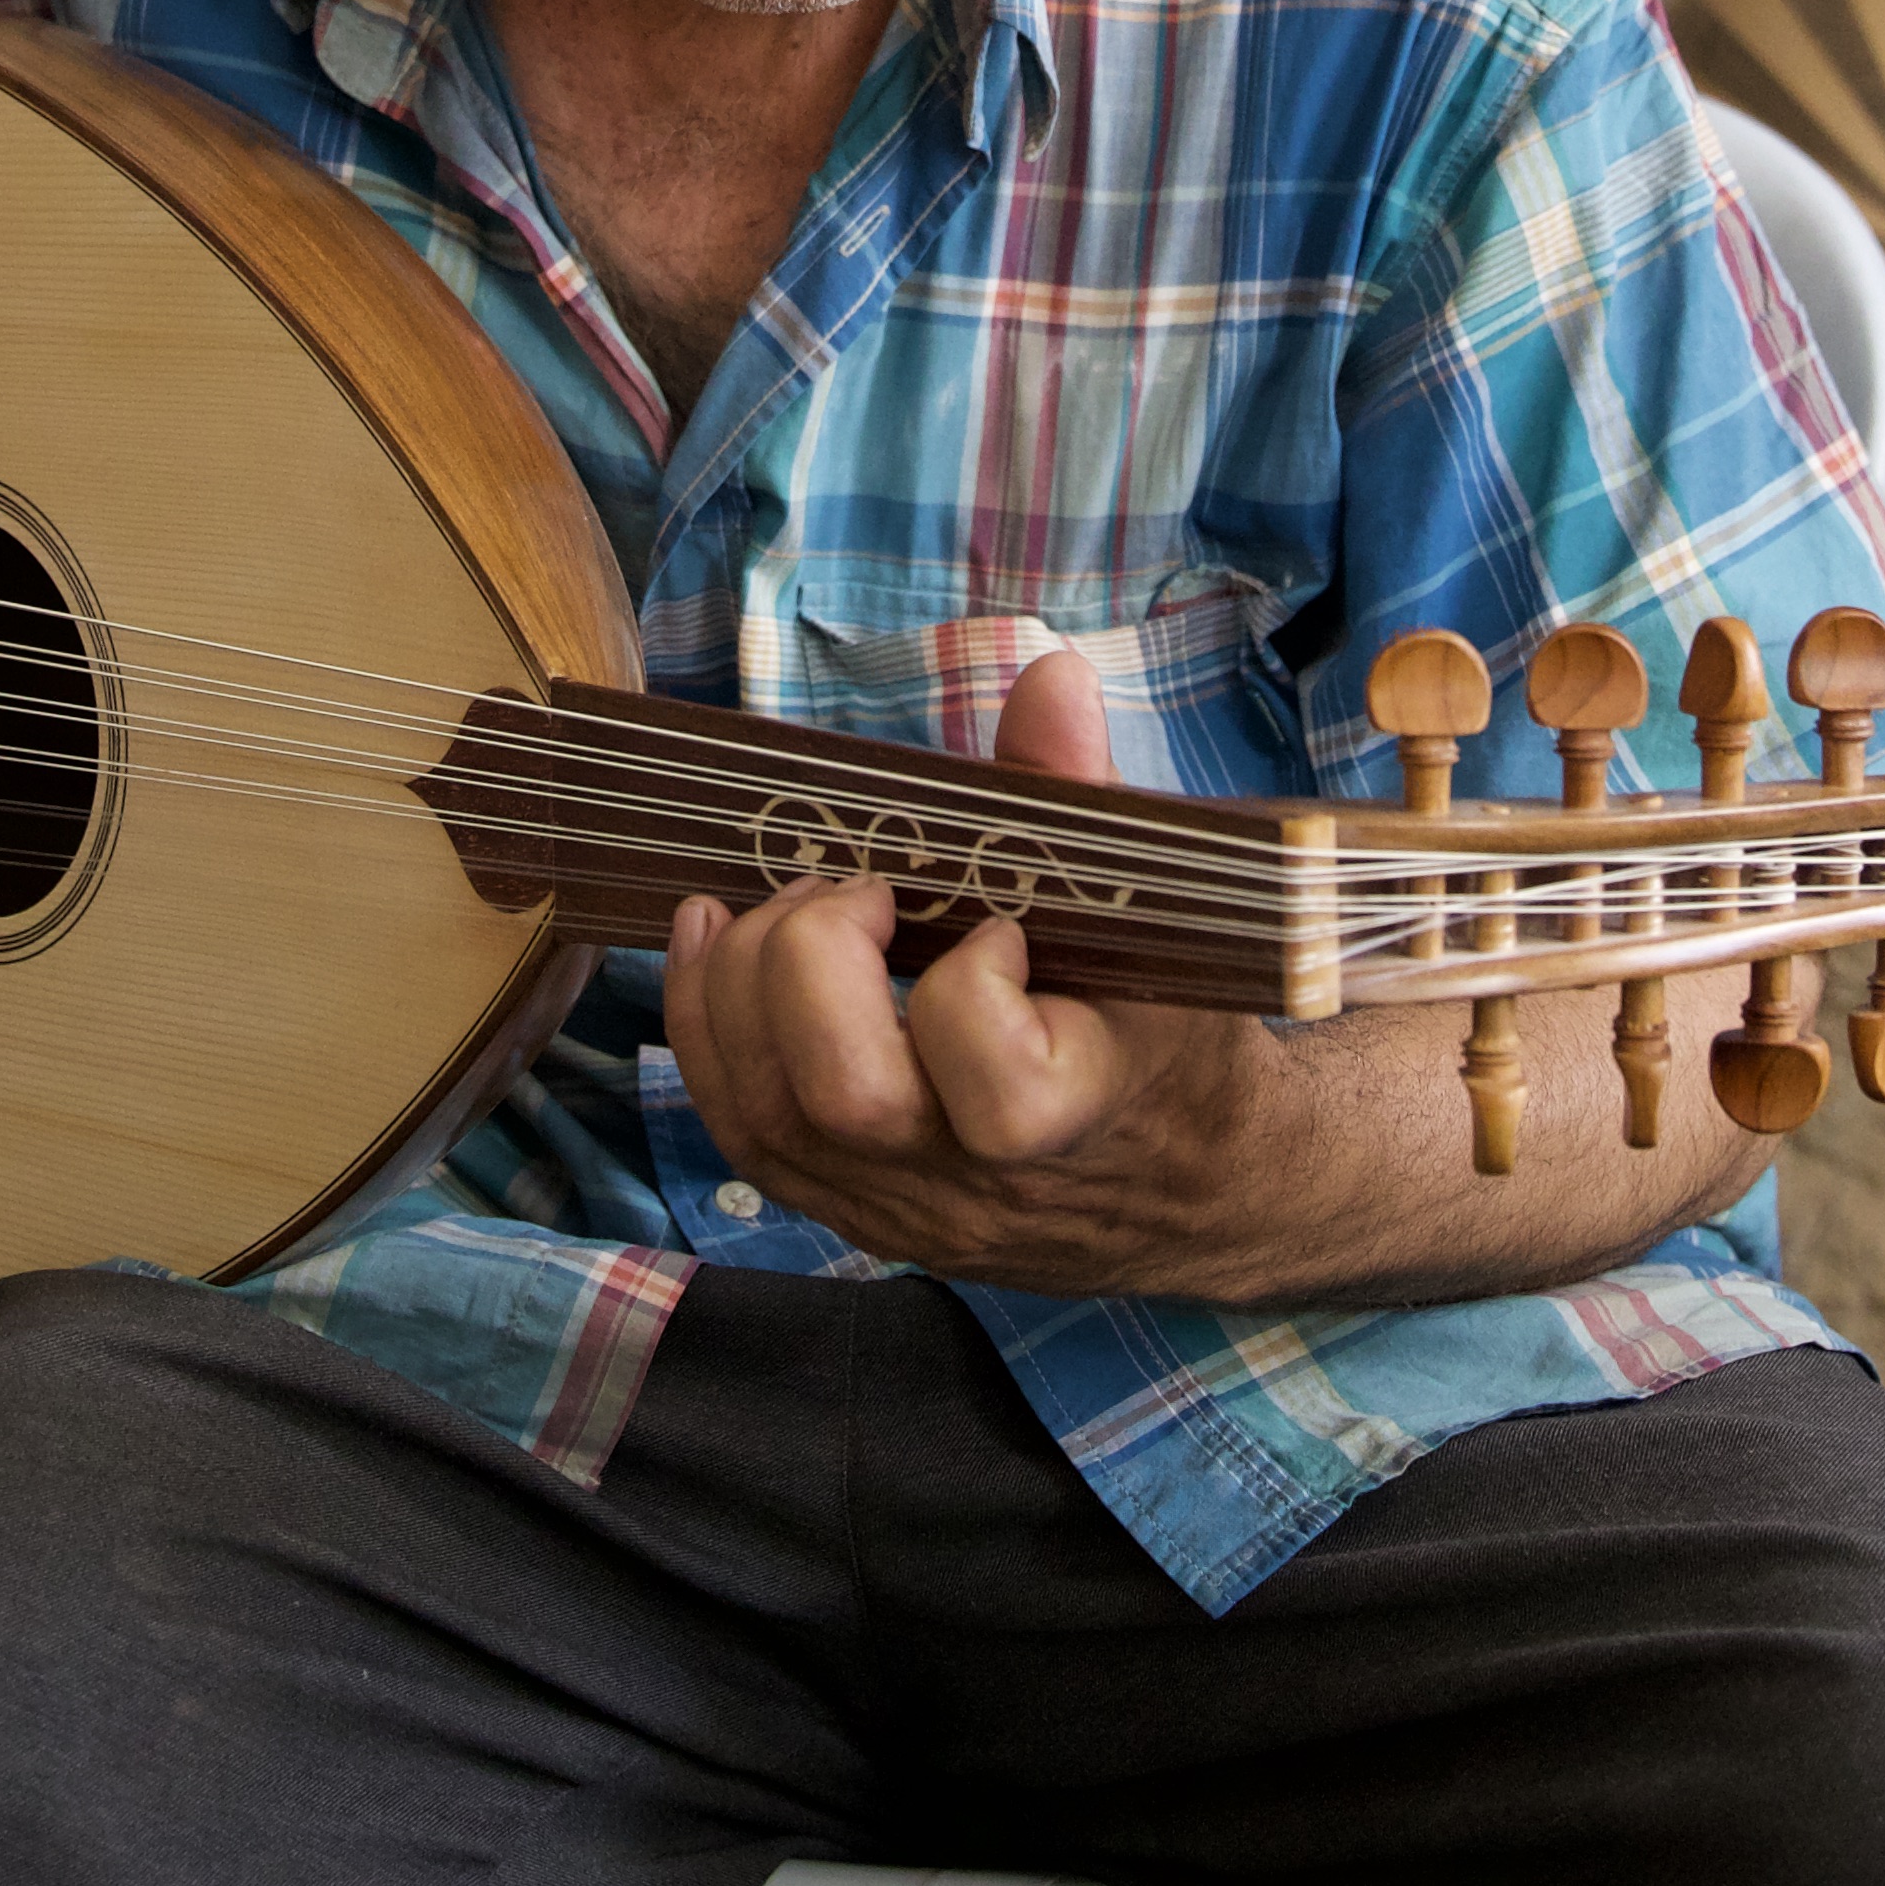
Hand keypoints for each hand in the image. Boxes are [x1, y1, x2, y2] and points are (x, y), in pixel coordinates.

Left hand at [659, 643, 1263, 1283]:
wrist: (1179, 1182)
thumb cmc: (1163, 1037)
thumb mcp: (1155, 920)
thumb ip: (1082, 800)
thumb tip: (1048, 680)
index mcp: (1073, 1116)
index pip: (992, 1078)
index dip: (971, 982)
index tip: (999, 926)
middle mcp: (972, 1182)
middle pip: (846, 1098)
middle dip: (816, 961)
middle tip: (856, 893)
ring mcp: (895, 1204)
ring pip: (767, 1116)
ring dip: (740, 981)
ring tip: (781, 903)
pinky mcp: (838, 1205)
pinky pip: (737, 1130)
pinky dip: (705, 1022)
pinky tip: (713, 937)